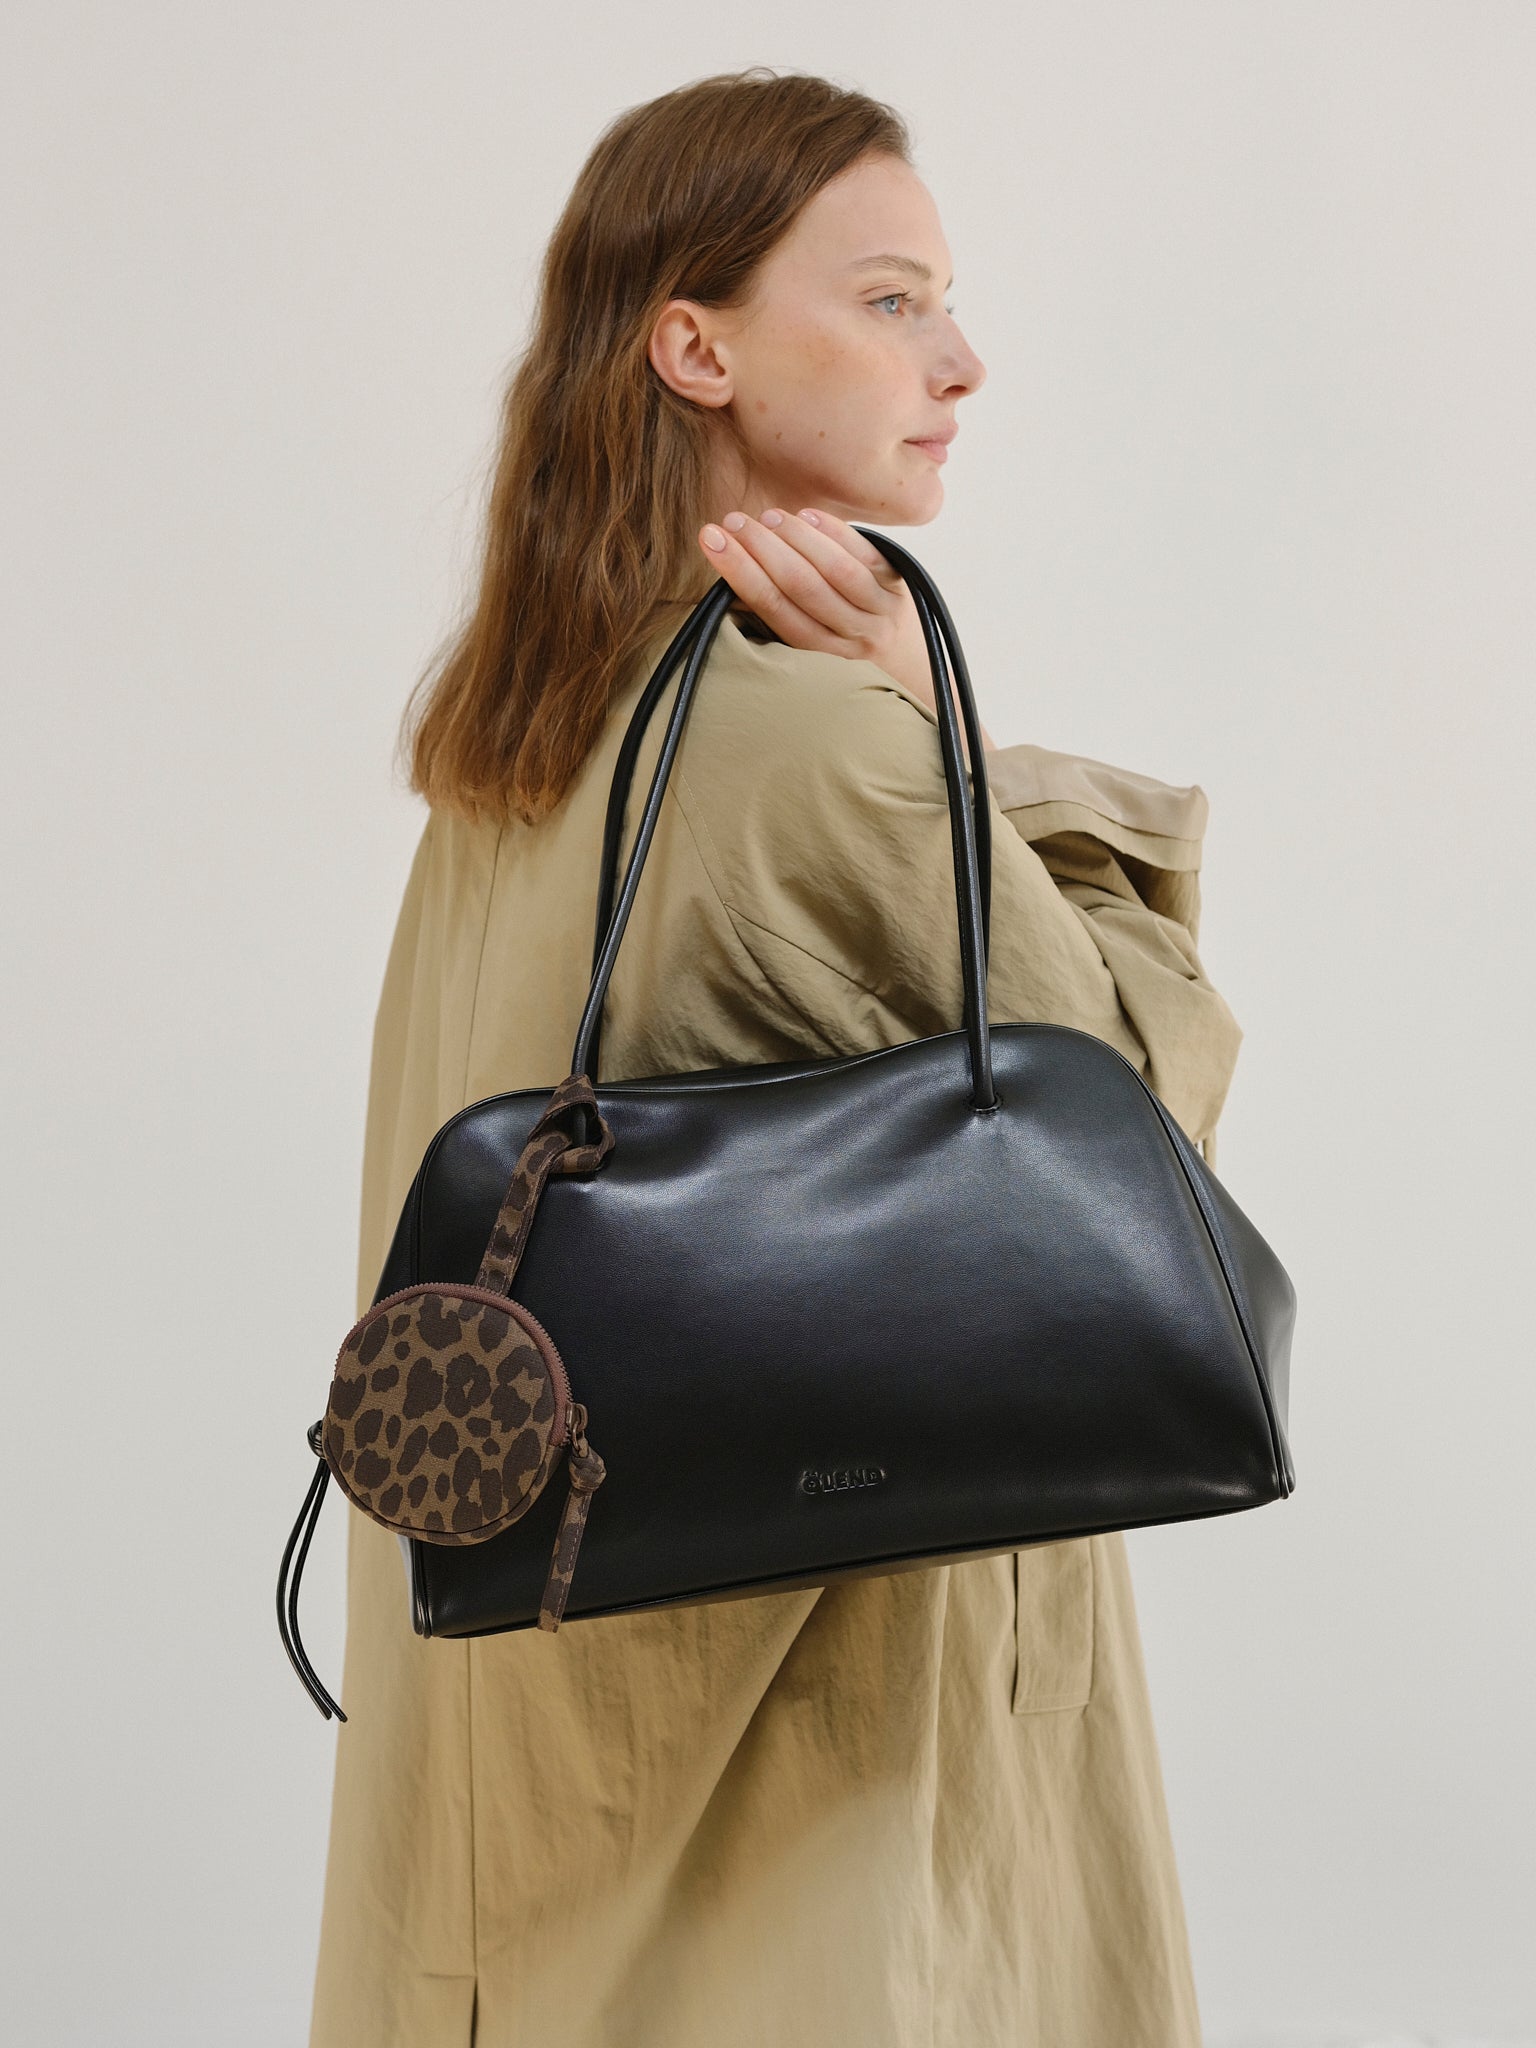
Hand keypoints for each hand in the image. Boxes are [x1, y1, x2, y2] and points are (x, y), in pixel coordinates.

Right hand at [698, 506, 941, 713]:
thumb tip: (731, 580)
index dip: (739, 571)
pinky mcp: (901, 588)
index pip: (773, 607)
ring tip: (765, 517)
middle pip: (801, 586)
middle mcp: (853, 639)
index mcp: (820, 659)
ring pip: (835, 569)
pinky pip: (866, 555)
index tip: (710, 540)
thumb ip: (778, 619)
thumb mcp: (811, 655)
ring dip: (796, 537)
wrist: (913, 676)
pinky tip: (806, 514)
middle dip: (761, 548)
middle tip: (730, 521)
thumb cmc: (845, 659)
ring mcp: (881, 613)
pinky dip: (835, 533)